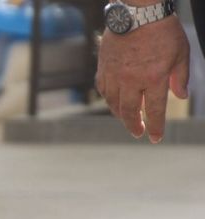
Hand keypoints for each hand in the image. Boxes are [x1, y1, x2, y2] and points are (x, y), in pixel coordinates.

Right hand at [96, 17, 188, 142]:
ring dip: (120, 114)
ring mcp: (115, 75)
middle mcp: (132, 81)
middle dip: (134, 125)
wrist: (139, 13)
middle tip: (137, 132)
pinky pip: (103, 89)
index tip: (155, 138)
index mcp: (154, 78)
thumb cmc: (163, 31)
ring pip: (113, 103)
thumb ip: (181, 77)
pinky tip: (113, 101)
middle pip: (129, 112)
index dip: (156, 126)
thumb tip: (181, 96)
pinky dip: (108, 98)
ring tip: (126, 119)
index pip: (154, 110)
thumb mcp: (181, 53)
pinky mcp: (104, 68)